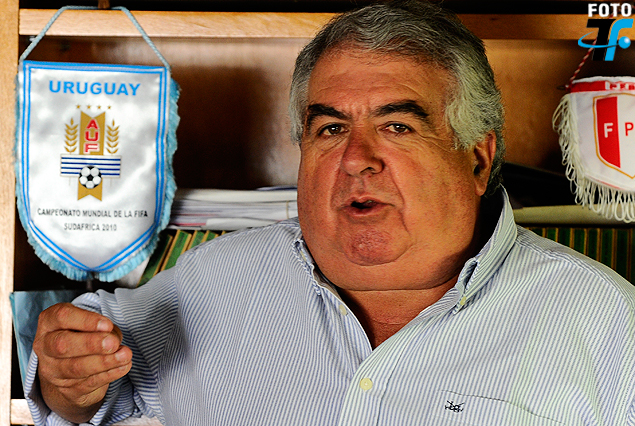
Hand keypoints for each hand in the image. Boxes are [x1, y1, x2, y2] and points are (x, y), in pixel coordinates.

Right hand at [32, 303, 132, 423]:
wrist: (70, 370)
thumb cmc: (83, 336)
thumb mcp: (91, 324)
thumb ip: (101, 327)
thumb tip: (113, 338)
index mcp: (49, 323)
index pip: (62, 316)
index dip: (86, 320)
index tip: (107, 324)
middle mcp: (45, 346)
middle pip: (62, 344)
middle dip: (91, 344)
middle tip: (113, 343)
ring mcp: (52, 370)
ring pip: (75, 368)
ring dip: (104, 362)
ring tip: (125, 355)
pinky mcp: (66, 389)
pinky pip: (88, 383)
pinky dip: (109, 374)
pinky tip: (123, 367)